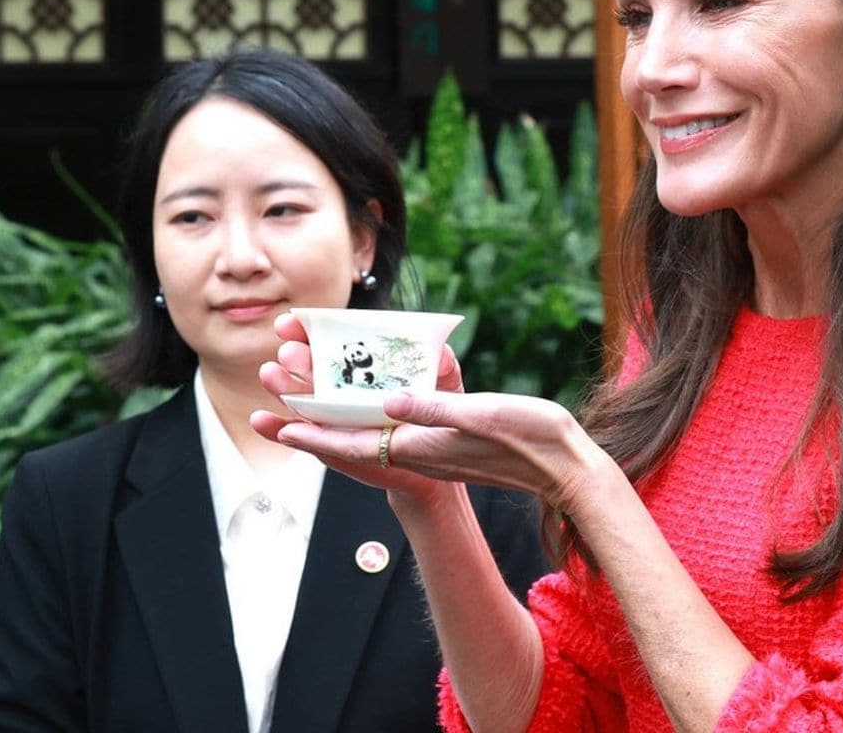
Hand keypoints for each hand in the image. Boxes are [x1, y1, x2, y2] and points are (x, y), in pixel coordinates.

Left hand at [251, 313, 607, 512]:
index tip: (279, 421)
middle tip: (278, 376)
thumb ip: (433, 408)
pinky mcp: (445, 440)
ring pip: (371, 424)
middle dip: (314, 405)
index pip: (356, 442)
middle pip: (354, 429)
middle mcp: (419, 449)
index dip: (315, 431)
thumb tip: (390, 400)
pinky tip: (367, 388)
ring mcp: (432, 446)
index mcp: (421, 447)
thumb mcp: (481, 415)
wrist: (565, 467)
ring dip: (336, 402)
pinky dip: (372, 404)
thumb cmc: (530, 439)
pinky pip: (396, 422)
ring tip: (303, 378)